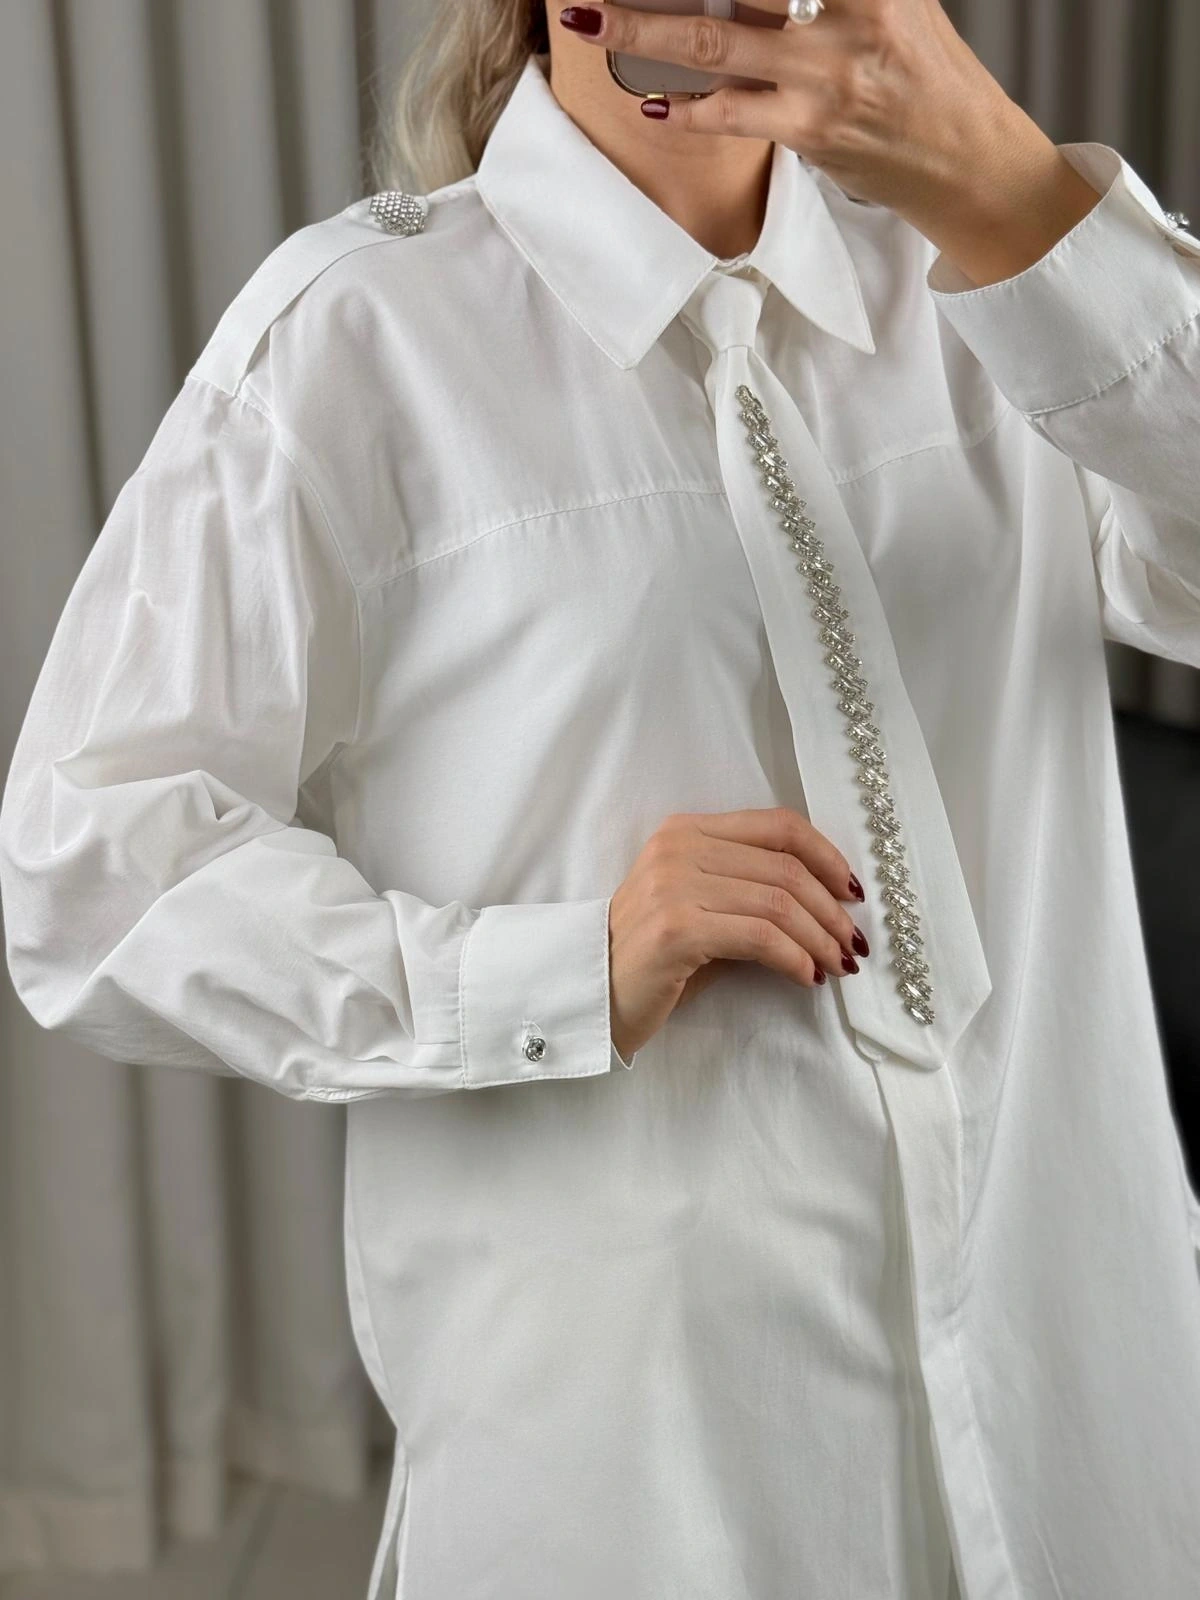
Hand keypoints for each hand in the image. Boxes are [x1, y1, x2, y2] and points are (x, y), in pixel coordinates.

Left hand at [559, 1, 1103, 284]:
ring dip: (641, 31)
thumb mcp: (893, 0)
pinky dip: (686, 110)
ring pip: (713, 43)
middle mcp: (845, 14)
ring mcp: (824, 75)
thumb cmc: (925, 74)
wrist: (965, 158)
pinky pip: (729, 115)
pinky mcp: (810, 130)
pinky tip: (654, 104)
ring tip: (590, 22)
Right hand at [607, 806, 868, 1061]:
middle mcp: (678, 848)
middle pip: (785, 867)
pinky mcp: (676, 929)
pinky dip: (794, 958)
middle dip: (831, 910)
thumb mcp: (700, 908)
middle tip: (853, 944)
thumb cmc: (654, 958)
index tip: (852, 891)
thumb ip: (749, 891)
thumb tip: (828, 905)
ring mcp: (673, 886)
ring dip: (820, 938)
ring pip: (778, 902)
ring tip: (837, 965)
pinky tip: (806, 977)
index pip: (776, 825)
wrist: (593, 995)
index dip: (826, 855)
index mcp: (685, 831)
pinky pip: (759, 937)